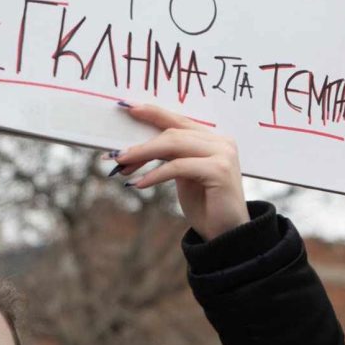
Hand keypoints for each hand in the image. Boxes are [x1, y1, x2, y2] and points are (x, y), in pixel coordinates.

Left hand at [106, 103, 248, 240]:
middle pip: (173, 132)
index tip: (128, 108)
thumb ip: (171, 156)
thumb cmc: (205, 205)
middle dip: (142, 144)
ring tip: (122, 165)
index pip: (179, 120)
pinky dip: (155, 174)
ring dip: (143, 154)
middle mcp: (221, 141)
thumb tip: (135, 148)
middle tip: (117, 155)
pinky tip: (139, 184)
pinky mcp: (219, 170)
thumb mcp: (183, 175)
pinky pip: (178, 166)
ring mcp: (223, 154)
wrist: (227, 235)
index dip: (154, 113)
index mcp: (213, 139)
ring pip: (174, 144)